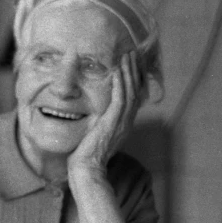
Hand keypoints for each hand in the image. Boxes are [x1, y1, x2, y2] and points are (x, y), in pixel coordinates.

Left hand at [68, 50, 141, 177]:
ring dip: (129, 72)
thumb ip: (98, 123)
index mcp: (124, 124)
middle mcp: (126, 121)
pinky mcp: (112, 122)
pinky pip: (120, 99)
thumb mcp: (95, 135)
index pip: (133, 96)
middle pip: (135, 90)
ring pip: (130, 91)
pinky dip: (120, 84)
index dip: (134, 79)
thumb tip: (92, 115)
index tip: (132, 64)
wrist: (87, 168)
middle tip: (133, 54)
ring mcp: (121, 122)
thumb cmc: (86, 155)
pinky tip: (118, 72)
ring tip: (127, 56)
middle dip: (135, 70)